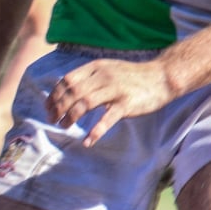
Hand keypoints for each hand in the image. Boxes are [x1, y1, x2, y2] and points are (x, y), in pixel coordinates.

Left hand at [45, 56, 175, 145]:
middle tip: (52, 119)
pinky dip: (96, 131)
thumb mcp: (107, 69)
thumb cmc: (131, 75)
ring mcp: (115, 90)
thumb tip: (65, 90)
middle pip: (72, 93)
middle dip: (58, 107)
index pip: (67, 81)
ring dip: (70, 117)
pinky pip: (107, 119)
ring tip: (64, 126)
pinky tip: (87, 141)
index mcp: (96, 67)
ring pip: (85, 103)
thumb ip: (88, 77)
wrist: (163, 76)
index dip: (54, 95)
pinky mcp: (127, 104)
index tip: (47, 107)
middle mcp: (103, 76)